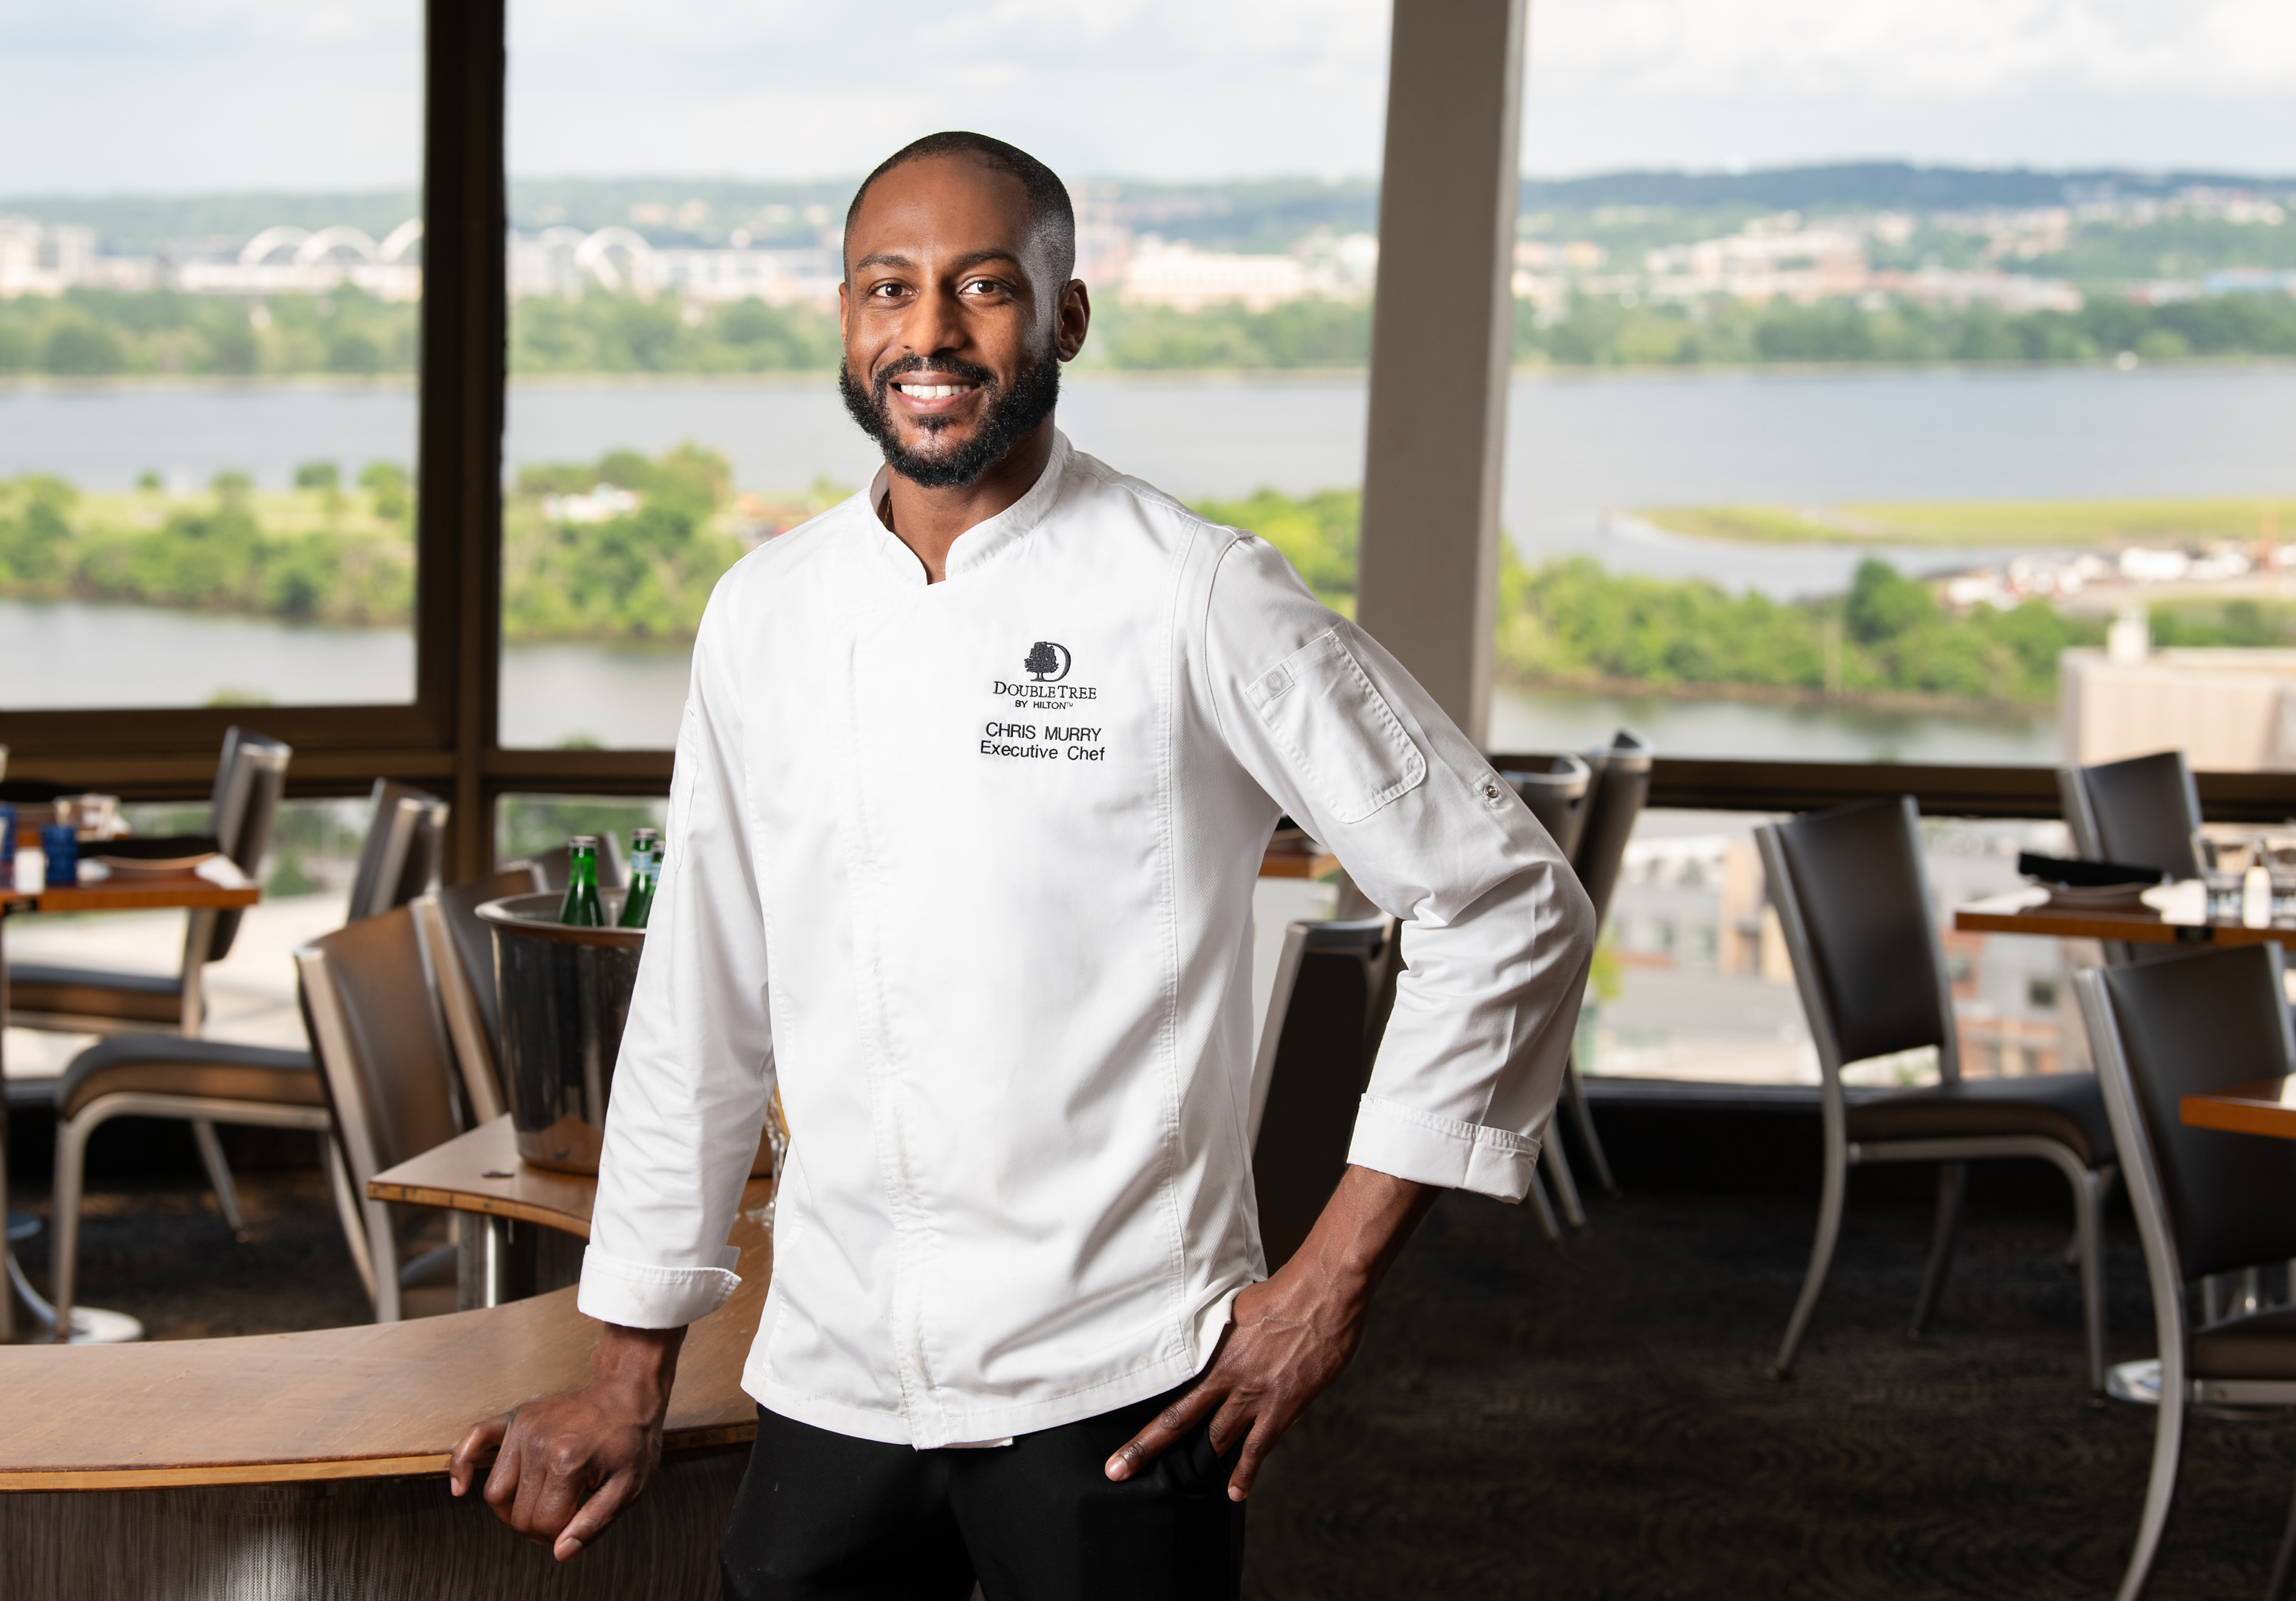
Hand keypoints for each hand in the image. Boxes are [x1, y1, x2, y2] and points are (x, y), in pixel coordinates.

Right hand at [448, 1323, 685, 1560]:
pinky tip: (462, 1486)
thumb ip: (594, 1523)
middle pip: (517, 1514)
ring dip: (511, 1510)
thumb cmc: (631, 1439)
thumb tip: (560, 1552)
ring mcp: (524, 1428)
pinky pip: (474, 1441)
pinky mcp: (515, 1417)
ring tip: (539, 1503)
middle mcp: (539, 1445)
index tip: (575, 1524)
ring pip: (495, 1492)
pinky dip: (461, 1465)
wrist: (628, 1393)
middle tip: (561, 1516)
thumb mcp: (629, 1487)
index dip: (558, 1535)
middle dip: (537, 1527)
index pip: (543, 1524)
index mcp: (568, 1463)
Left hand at [1104, 1166, 1436, 1500]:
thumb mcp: (1239, 1307)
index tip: (1121, 1408)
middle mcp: (1227, 1376)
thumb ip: (1221, 1328)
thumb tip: (1210, 1331)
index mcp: (1212, 1349)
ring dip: (1195, 1464)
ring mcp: (1254, 1394)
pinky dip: (1245, 1473)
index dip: (1142, 1399)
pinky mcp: (1282, 1407)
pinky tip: (1234, 1492)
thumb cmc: (1285, 1291)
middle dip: (1145, 1447)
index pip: (1167, 1383)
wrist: (1323, 1293)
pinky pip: (1258, 1448)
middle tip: (1116, 1470)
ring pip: (1216, 1438)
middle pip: (1178, 1419)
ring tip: (1175, 1485)